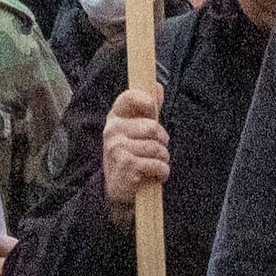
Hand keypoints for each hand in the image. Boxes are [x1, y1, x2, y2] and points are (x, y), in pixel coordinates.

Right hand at [100, 86, 170, 213]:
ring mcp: (117, 148)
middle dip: (162, 141)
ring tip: (154, 164)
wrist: (115, 189)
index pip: (128, 97)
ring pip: (157, 148)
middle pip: (153, 127)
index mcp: (115, 118)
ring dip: (163, 159)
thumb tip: (158, 87)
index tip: (153, 108)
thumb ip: (148, 110)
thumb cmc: (130, 155)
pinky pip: (157, 164)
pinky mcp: (126, 165)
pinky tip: (154, 175)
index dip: (146, 100)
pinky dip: (162, 172)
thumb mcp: (136, 131)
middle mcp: (112, 130)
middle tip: (157, 150)